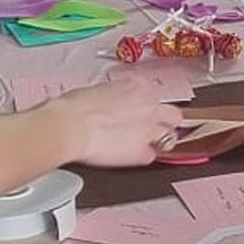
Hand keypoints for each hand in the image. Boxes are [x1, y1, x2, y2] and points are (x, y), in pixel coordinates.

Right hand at [46, 79, 182, 166]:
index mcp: (139, 85)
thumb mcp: (100, 90)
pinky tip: (128, 156)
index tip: (138, 112)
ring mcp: (150, 130)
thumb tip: (114, 104)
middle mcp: (150, 105)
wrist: (69, 126)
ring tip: (141, 145)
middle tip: (151, 129)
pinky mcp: (142, 152)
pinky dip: (141, 157)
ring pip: (170, 137)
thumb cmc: (75, 107)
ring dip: (159, 141)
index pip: (154, 96)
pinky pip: (151, 157)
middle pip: (174, 116)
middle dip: (165, 123)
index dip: (146, 106)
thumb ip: (116, 96)